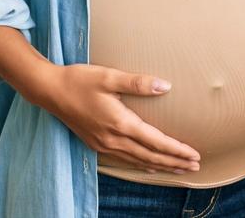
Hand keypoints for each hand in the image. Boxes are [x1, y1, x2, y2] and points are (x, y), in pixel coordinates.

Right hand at [41, 63, 202, 174]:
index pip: (156, 142)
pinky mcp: (96, 144)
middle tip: (195, 166)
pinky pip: (125, 160)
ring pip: (139, 161)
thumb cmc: (79, 80)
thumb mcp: (109, 76)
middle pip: (151, 157)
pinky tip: (149, 165)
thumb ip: (138, 83)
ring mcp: (104, 144)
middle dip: (175, 163)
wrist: (49, 90)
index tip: (194, 155)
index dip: (177, 150)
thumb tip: (165, 86)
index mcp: (120, 123)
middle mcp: (113, 139)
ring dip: (161, 166)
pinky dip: (142, 165)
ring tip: (179, 169)